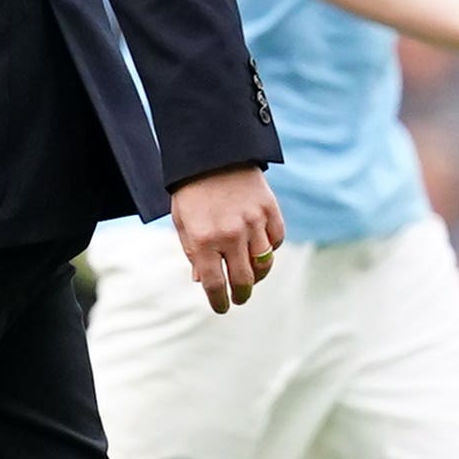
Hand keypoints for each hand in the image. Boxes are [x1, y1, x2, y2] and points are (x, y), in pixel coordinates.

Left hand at [170, 167, 284, 314]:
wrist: (213, 151)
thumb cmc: (192, 190)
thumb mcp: (183, 222)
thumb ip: (193, 253)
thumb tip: (203, 281)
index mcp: (203, 240)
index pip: (215, 284)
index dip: (219, 301)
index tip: (221, 307)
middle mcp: (230, 234)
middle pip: (243, 280)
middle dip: (241, 294)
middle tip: (239, 298)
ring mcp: (253, 221)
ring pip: (264, 263)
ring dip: (258, 275)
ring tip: (251, 277)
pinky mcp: (269, 209)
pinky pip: (276, 240)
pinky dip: (270, 249)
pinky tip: (261, 250)